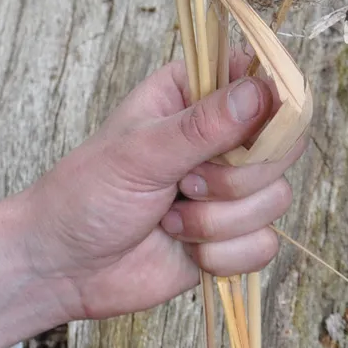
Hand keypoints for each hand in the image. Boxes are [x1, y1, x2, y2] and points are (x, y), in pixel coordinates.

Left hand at [20, 53, 305, 321]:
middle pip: (284, 145)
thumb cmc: (86, 194)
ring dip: (217, 220)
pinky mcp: (233, 237)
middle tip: (186, 182)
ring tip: (169, 217)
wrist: (63, 267)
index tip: (251, 129)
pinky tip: (183, 246)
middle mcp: (223, 137)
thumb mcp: (140, 152)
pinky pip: (264, 245)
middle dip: (236, 176)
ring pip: (276, 198)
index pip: (263, 79)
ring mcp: (231, 188)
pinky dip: (221, 254)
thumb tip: (261, 92)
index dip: (272, 103)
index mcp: (196, 95)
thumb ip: (203, 125)